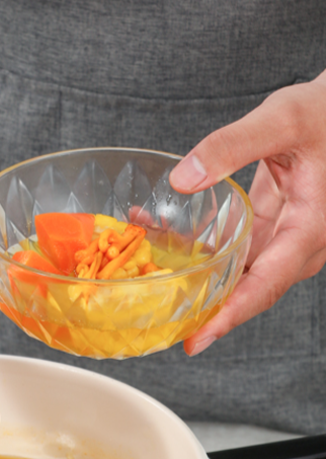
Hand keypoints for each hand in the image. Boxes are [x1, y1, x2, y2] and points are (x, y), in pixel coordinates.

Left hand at [169, 72, 325, 355]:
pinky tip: (163, 229)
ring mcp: (290, 231)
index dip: (231, 314)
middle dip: (209, 305)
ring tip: (150, 273)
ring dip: (200, 272)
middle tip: (163, 318)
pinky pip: (240, 243)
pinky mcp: (276, 219)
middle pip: (253, 287)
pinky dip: (204, 242)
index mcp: (313, 227)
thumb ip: (230, 147)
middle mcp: (304, 238)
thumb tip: (182, 180)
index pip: (268, 284)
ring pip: (244, 267)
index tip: (198, 338)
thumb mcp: (280, 121)